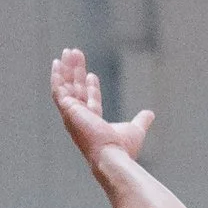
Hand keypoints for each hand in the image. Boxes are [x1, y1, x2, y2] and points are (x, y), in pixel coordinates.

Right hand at [49, 46, 152, 173]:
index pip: (89, 101)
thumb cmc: (122, 149)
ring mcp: (72, 115)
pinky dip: (56, 77)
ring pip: (66, 87)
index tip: (91, 75)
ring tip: (68, 51)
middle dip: (75, 73)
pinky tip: (57, 63)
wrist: (112, 155)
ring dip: (66, 69)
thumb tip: (150, 114)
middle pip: (76, 90)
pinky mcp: (68, 110)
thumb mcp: (135, 130)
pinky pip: (58, 90)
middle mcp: (79, 119)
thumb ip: (141, 121)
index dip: (90, 88)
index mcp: (92, 123)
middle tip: (76, 55)